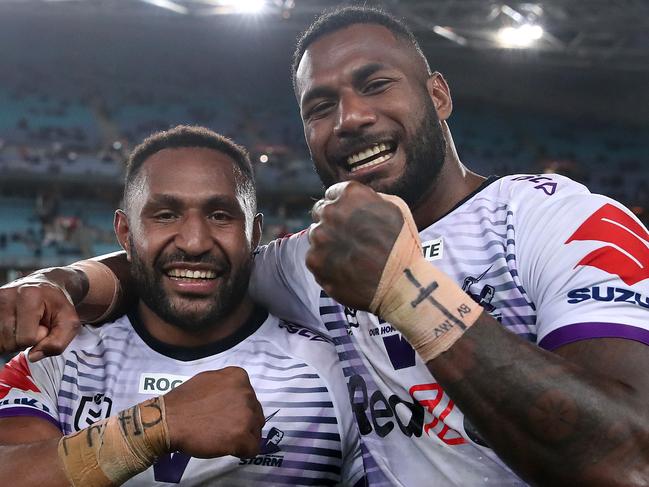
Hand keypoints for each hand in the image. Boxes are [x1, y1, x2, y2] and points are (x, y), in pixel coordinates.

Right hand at [0, 273, 80, 360]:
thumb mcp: (69, 322)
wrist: (46, 286)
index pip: (27, 338)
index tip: (44, 325)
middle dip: (25, 340)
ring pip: (0, 341)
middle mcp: (7, 296)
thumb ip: (58, 343)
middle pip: (10, 342)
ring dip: (14, 339)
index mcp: (29, 297)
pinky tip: (14, 327)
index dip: (40, 337)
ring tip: (24, 325)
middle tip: (34, 325)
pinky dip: (5, 336)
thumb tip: (33, 356)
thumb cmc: (57, 305)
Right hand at [164, 367, 264, 458]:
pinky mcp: (241, 436)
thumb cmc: (184, 402)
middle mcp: (247, 393)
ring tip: (224, 438)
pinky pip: (253, 448)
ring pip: (256, 431)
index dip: (239, 409)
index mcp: (238, 377)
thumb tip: (233, 395)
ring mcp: (245, 415)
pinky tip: (229, 449)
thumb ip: (226, 385)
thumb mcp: (208, 380)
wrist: (168, 421)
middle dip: (243, 423)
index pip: (250, 397)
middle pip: (256, 413)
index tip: (226, 415)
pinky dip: (243, 451)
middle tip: (224, 428)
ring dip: (243, 436)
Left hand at [307, 181, 404, 309]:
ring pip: (316, 236)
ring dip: (328, 243)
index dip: (342, 208)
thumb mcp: (395, 207)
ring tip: (350, 257)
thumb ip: (369, 198)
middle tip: (350, 240)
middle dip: (332, 223)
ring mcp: (319, 237)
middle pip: (321, 213)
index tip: (350, 220)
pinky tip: (345, 269)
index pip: (332, 194)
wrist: (401, 284)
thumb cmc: (403, 246)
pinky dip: (326, 263)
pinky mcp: (314, 261)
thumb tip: (355, 202)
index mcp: (350, 193)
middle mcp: (330, 211)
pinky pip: (314, 258)